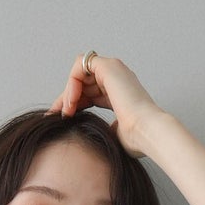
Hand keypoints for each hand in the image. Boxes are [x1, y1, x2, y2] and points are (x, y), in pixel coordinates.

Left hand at [44, 53, 165, 157]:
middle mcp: (116, 78)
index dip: (73, 103)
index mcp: (118, 93)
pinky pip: (80, 66)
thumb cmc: (137, 138)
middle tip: (57, 116)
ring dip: (68, 92)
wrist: (147, 132)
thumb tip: (93, 136)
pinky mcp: (108, 66)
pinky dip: (72, 83)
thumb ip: (104, 129)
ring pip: (79, 72)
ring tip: (66, 111)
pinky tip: (72, 102)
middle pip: (82, 81)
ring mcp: (113, 70)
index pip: (89, 92)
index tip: (62, 118)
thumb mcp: (114, 134)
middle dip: (67, 98)